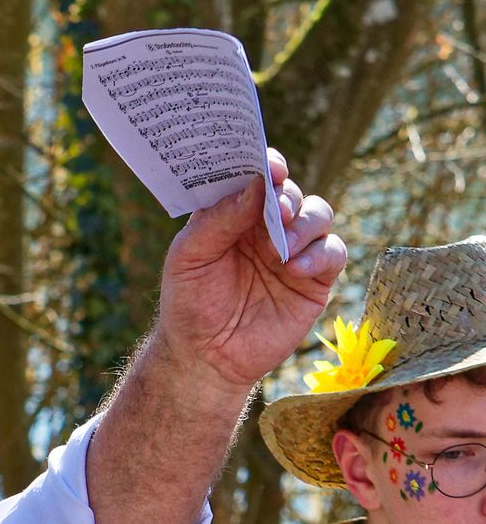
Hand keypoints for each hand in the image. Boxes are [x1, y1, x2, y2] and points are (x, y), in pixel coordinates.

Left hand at [154, 150, 344, 398]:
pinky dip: (319, 255)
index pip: (259, 176)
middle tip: (277, 213)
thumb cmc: (190, 303)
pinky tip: (294, 269)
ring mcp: (294, 250)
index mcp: (238, 212)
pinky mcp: (315, 279)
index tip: (270, 169)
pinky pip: (333, 253)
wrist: (204, 357)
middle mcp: (269, 226)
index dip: (268, 165)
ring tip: (281, 248)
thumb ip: (218, 219)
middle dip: (287, 198)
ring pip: (319, 214)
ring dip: (305, 224)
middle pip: (292, 192)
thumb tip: (257, 184)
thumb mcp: (189, 257)